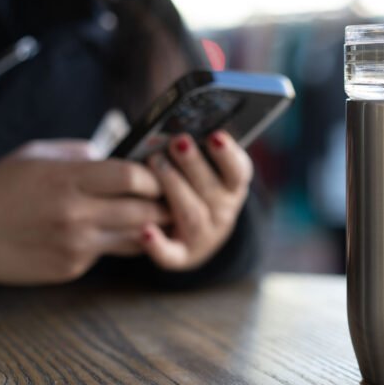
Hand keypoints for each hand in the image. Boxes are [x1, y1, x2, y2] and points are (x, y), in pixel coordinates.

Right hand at [0, 140, 169, 284]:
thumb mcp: (36, 155)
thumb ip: (81, 154)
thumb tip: (119, 154)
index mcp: (67, 180)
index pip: (131, 177)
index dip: (154, 175)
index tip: (161, 172)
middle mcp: (76, 214)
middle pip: (144, 211)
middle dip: (167, 204)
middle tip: (178, 198)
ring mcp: (76, 245)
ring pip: (137, 238)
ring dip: (154, 227)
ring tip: (162, 217)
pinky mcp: (73, 267)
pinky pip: (111, 252)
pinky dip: (121, 241)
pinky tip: (122, 232)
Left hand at [140, 131, 252, 270]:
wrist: (192, 234)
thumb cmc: (190, 186)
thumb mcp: (202, 167)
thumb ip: (196, 149)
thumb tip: (177, 128)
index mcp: (233, 187)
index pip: (238, 171)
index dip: (228, 155)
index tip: (215, 135)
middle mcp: (223, 213)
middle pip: (212, 190)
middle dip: (194, 164)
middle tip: (177, 141)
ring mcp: (203, 236)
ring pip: (192, 214)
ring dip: (174, 188)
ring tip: (155, 163)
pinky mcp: (180, 256)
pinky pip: (171, 254)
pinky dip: (158, 244)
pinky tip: (145, 230)